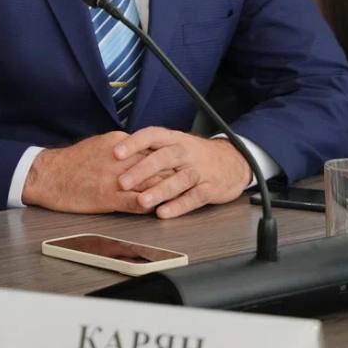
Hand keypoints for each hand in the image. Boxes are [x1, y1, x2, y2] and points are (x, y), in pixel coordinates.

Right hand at [21, 131, 175, 214]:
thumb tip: (138, 152)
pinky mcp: (108, 197)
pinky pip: (137, 203)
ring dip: (169, 192)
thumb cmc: (70, 162)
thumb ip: (122, 148)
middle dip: (176, 174)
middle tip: (193, 180)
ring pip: (152, 184)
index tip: (182, 164)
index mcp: (119, 143)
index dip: (169, 158)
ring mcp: (115, 179)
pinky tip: (162, 210)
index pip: (153, 149)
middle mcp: (121, 159)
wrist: (47, 175)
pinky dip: (152, 206)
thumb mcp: (99, 145)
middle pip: (159, 165)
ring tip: (183, 196)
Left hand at [113, 127, 251, 218]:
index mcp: (173, 139)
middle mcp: (185, 152)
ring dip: (159, 190)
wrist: (233, 161)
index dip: (134, 143)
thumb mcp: (173, 144)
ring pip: (178, 179)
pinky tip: (163, 212)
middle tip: (122, 181)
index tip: (115, 152)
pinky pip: (194, 197)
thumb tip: (114, 151)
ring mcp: (199, 170)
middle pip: (163, 158)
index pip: (152, 135)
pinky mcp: (210, 188)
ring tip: (142, 201)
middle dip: (141, 170)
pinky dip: (178, 206)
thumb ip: (149, 149)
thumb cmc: (193, 154)